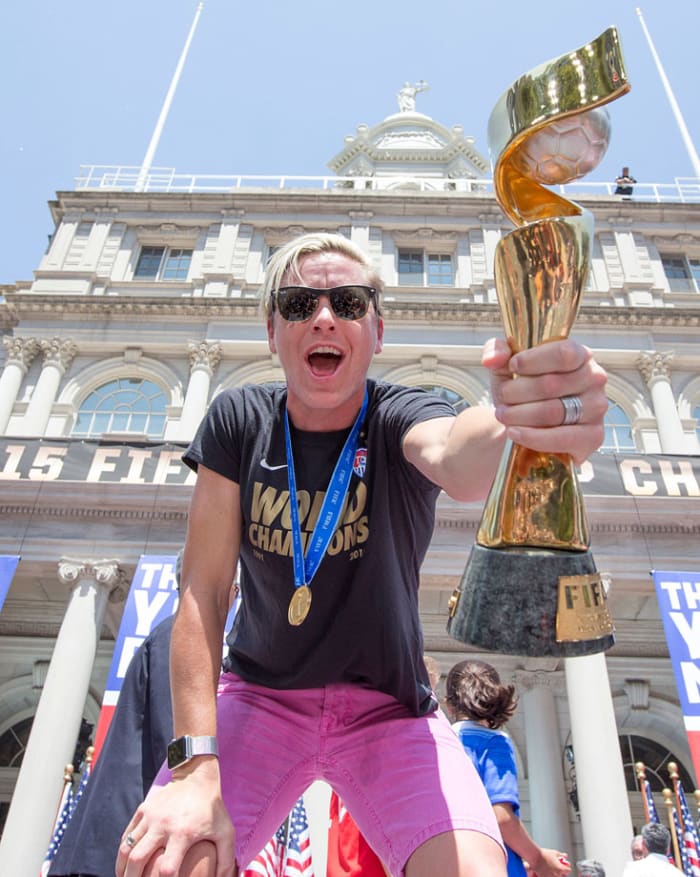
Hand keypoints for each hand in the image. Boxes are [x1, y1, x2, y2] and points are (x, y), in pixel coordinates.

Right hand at [115, 760, 234, 876]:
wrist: (197, 777)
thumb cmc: (212, 808)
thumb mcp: (225, 832)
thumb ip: (226, 859)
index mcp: (183, 833)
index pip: (167, 867)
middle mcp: (163, 825)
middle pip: (137, 859)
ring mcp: (150, 816)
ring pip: (126, 848)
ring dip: (122, 868)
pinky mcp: (143, 809)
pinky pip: (127, 834)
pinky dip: (123, 851)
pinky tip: (124, 863)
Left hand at [483, 337, 606, 464]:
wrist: (525, 423)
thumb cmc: (520, 389)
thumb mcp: (506, 366)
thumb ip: (497, 351)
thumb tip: (491, 359)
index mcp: (580, 354)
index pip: (563, 353)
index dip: (532, 361)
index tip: (512, 367)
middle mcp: (595, 378)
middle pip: (551, 385)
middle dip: (516, 392)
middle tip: (502, 398)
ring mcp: (597, 408)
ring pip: (552, 411)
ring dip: (519, 414)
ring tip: (503, 415)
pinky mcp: (593, 436)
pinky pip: (561, 438)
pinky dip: (532, 437)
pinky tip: (514, 433)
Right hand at [530, 848, 570, 876]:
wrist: (534, 856)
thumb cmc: (544, 854)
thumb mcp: (554, 853)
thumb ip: (561, 855)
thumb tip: (565, 855)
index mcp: (560, 869)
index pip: (568, 870)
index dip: (566, 867)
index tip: (564, 865)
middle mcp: (556, 875)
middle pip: (563, 876)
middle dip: (562, 872)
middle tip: (558, 867)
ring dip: (556, 874)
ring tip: (553, 870)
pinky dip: (550, 875)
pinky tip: (548, 872)